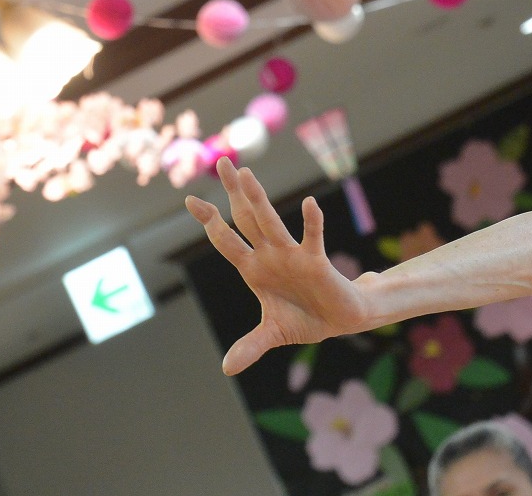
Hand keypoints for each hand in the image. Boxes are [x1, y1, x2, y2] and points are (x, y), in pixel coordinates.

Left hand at [185, 157, 369, 374]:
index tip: (191, 199)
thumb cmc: (304, 318)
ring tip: (246, 176)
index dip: (209, 221)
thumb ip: (250, 346)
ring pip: (270, 223)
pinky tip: (309, 204)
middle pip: (246, 219)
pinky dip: (312, 222)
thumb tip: (227, 368)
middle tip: (221, 162)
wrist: (340, 319)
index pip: (226, 239)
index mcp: (253, 268)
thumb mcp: (272, 334)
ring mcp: (291, 256)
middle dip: (232, 193)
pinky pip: (313, 238)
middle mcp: (269, 255)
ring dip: (257, 201)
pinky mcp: (316, 262)